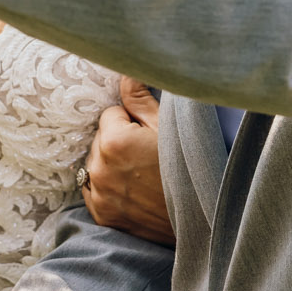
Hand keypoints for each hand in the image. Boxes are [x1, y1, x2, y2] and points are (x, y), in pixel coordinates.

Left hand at [83, 79, 173, 245]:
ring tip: (140, 175)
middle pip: (101, 139)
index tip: (148, 136)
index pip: (110, 114)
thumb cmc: (187, 168)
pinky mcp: (100, 214)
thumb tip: (126, 69)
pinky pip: (94, 189)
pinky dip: (107, 187)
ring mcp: (98, 194)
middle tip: (147, 157)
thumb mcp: (167, 127)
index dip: (131, 122)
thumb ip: (139, 97)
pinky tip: (131, 190)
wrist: (198, 220)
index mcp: (114, 141)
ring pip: (96, 163)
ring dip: (110, 164)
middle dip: (118, 141)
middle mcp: (99, 167)